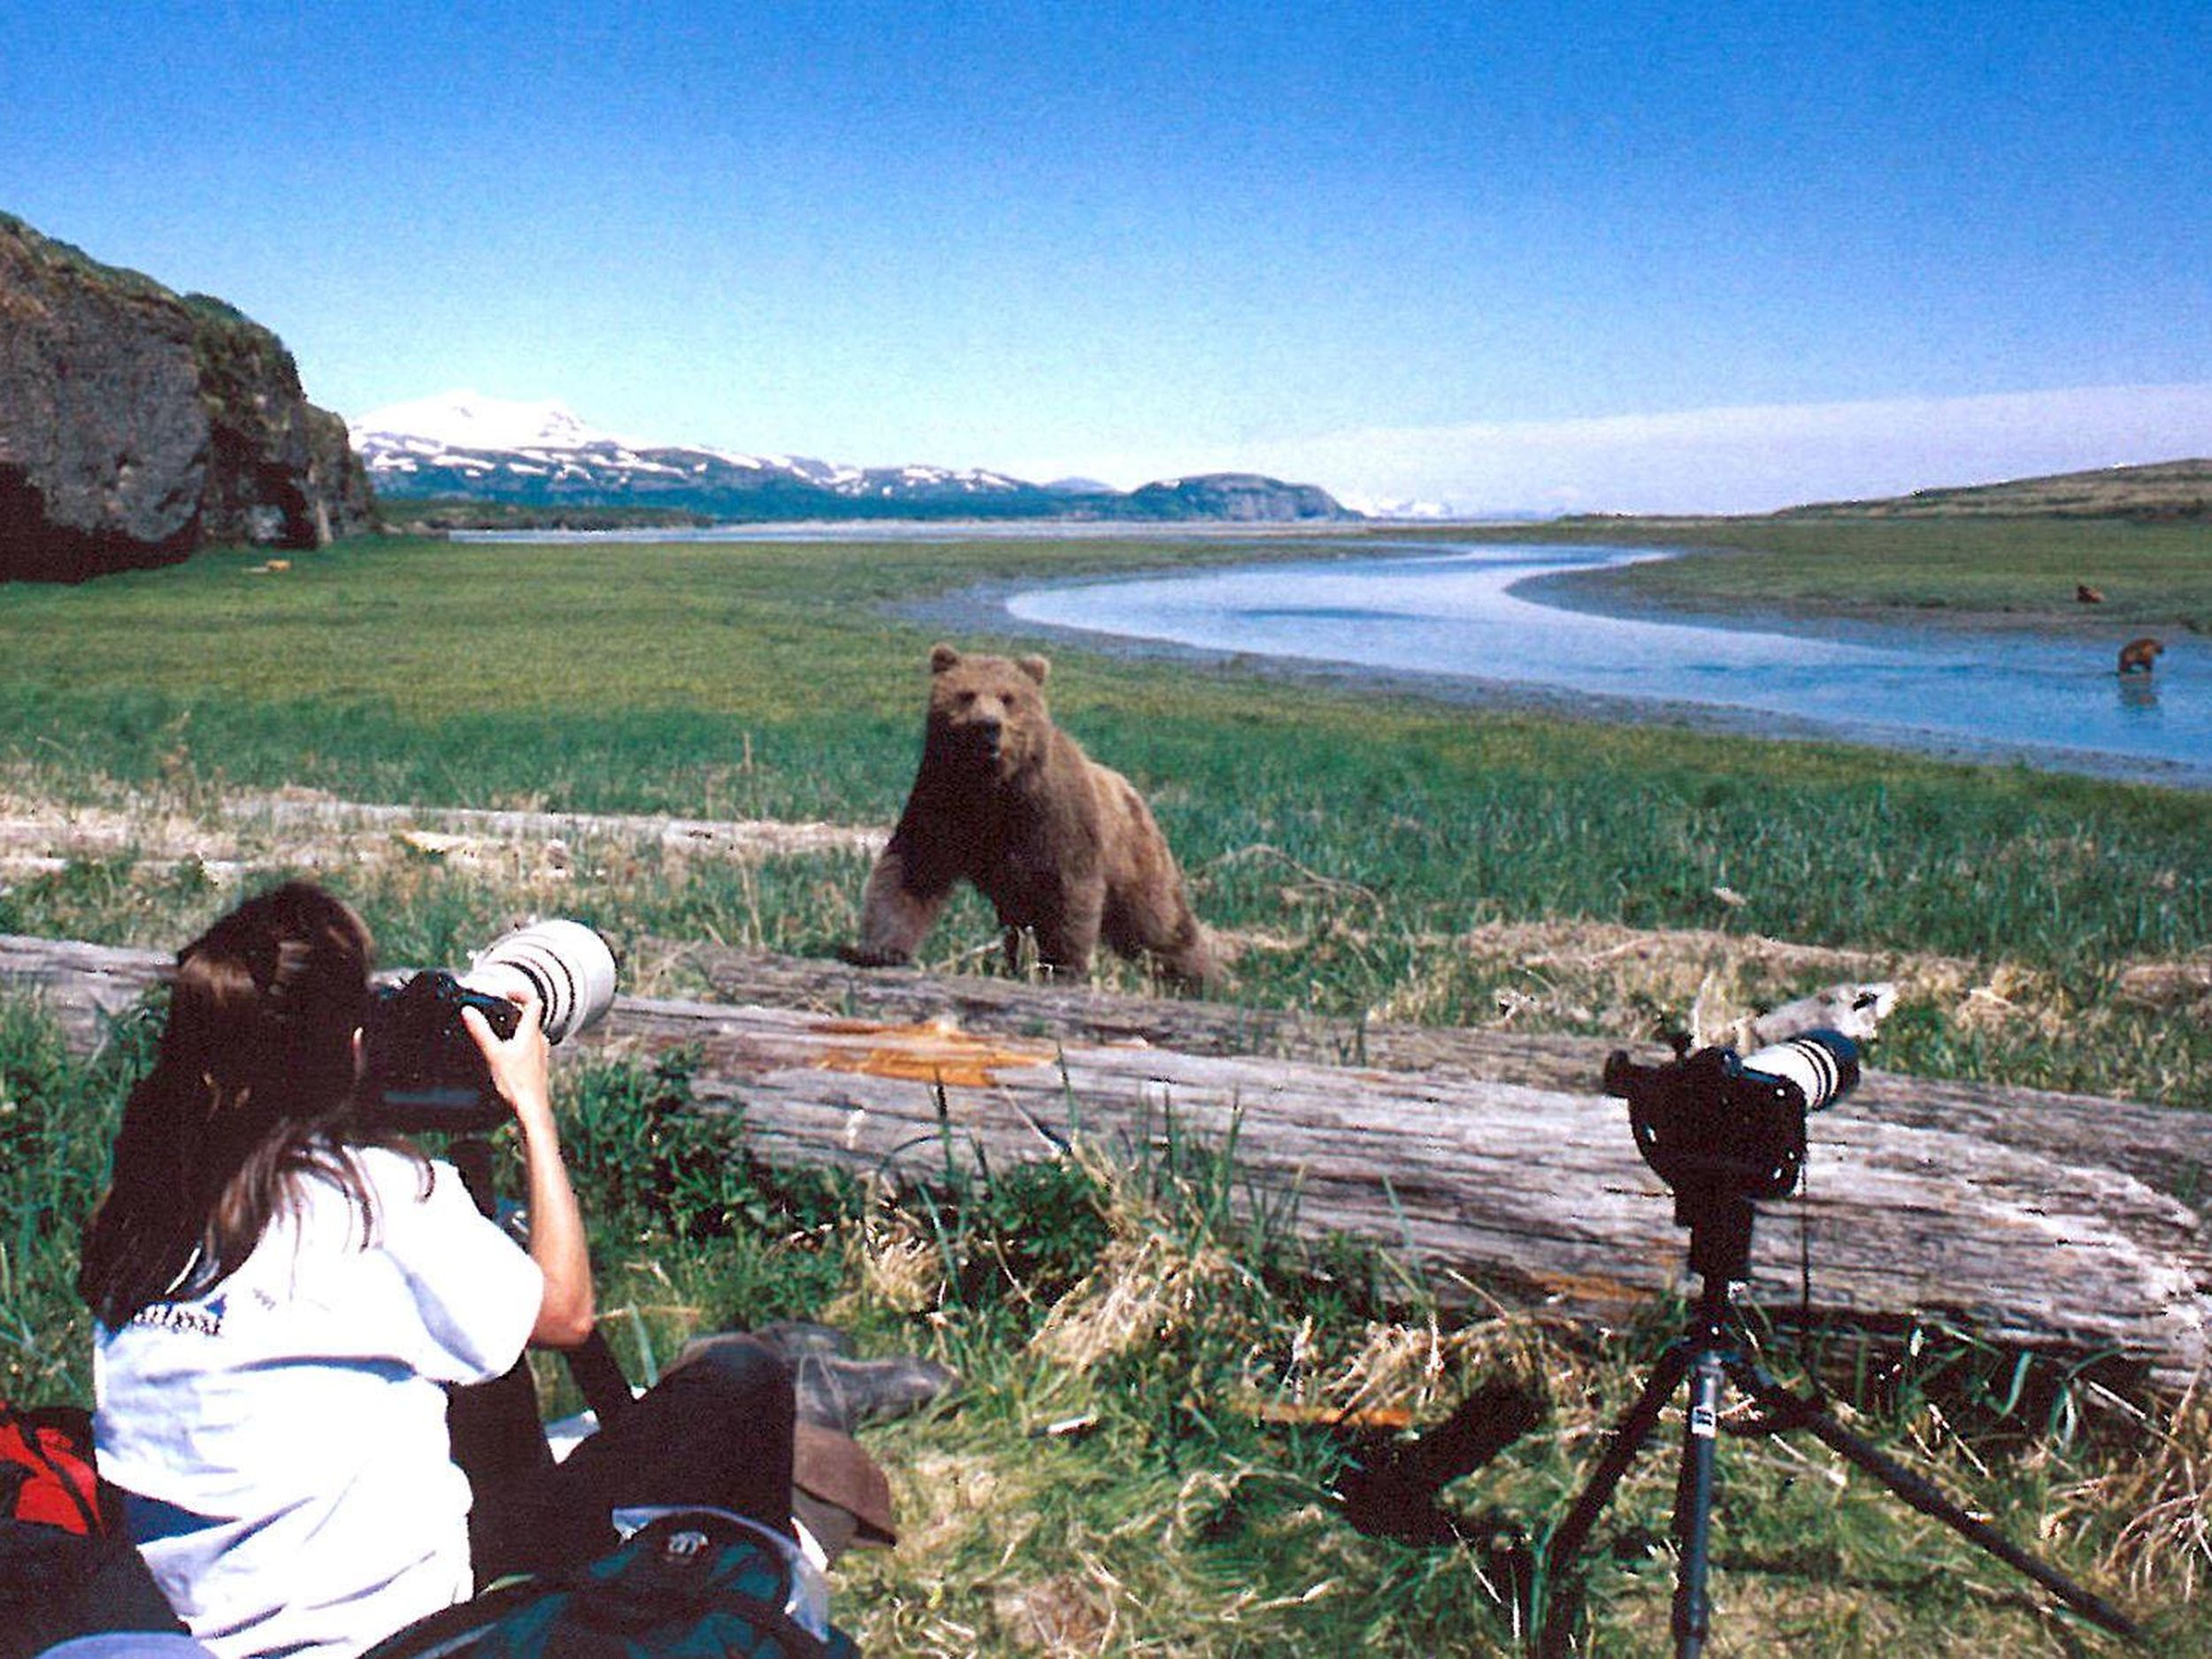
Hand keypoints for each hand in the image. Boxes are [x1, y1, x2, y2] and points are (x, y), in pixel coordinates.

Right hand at [461, 992, 552, 1129]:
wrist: (532, 1108)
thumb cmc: (517, 1084)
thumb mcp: (493, 1054)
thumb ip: (481, 1032)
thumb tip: (469, 1012)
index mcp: (531, 1032)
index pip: (534, 1001)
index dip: (520, 993)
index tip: (505, 993)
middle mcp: (539, 1039)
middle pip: (530, 1016)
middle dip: (512, 1012)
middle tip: (494, 1013)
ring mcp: (540, 1052)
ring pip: (529, 1032)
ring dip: (515, 1029)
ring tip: (497, 1033)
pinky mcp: (538, 1064)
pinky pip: (529, 1046)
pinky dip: (518, 1043)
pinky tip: (505, 1055)